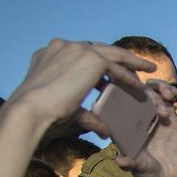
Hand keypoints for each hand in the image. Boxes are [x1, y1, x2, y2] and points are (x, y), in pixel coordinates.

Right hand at [3, 38, 153, 137]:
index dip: (99, 62)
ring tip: (147, 69)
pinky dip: (129, 77)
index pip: (82, 53)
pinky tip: (140, 86)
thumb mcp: (68, 109)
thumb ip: (89, 115)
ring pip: (112, 54)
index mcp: (51, 53)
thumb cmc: (42, 114)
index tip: (111, 74)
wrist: (30, 110)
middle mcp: (63, 46)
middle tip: (137, 65)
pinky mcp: (90, 59)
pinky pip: (116, 68)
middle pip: (99, 49)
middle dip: (119, 57)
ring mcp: (77, 49)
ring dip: (131, 62)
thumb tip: (105, 131)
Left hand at [113, 83, 176, 176]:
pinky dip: (170, 92)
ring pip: (152, 92)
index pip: (118, 102)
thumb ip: (130, 163)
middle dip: (143, 85)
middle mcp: (137, 118)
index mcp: (125, 126)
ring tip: (168, 95)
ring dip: (159, 87)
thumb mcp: (138, 168)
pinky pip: (168, 100)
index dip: (121, 90)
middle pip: (135, 91)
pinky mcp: (169, 117)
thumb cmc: (146, 172)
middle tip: (154, 93)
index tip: (130, 90)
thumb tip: (120, 160)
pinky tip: (173, 96)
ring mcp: (153, 116)